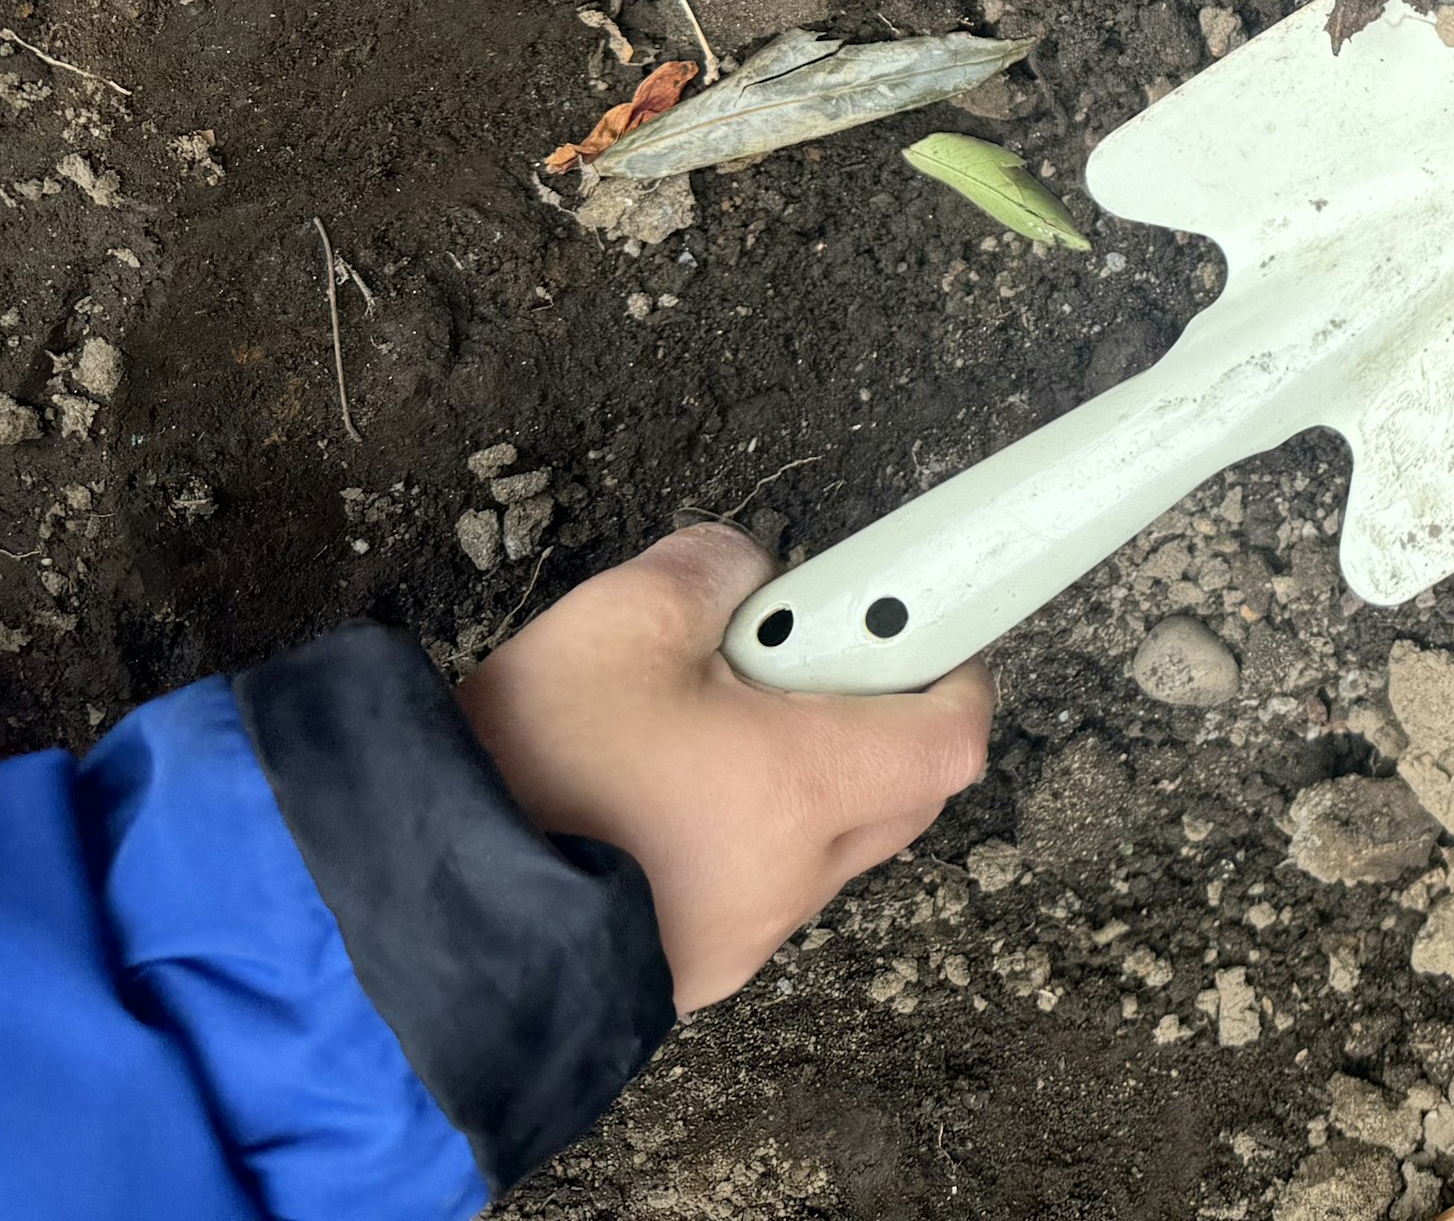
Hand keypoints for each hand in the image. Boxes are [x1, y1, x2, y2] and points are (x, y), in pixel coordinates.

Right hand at [457, 525, 994, 1009]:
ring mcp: (743, 939)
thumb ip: (716, 571)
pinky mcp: (685, 975)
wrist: (407, 925)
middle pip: (901, 793)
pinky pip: (751, 893)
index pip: (954, 736)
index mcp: (808, 786)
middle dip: (873, 719)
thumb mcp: (623, 618)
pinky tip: (650, 802)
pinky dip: (734, 840)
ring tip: (693, 736)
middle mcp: (797, 877)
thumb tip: (752, 580)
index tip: (912, 630)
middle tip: (789, 668)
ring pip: (823, 846)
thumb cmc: (524, 771)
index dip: (951, 674)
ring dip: (795, 783)